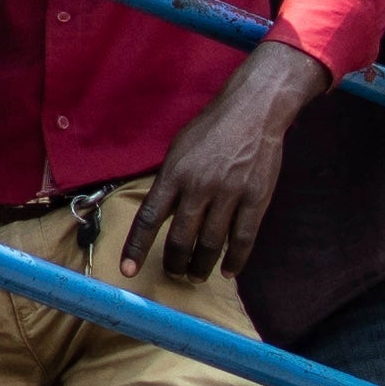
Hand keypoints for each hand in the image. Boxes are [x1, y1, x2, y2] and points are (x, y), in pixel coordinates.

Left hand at [141, 48, 313, 282]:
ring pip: (211, 244)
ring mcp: (230, 193)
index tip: (128, 270)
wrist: (253, 111)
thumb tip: (159, 216)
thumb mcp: (179, 150)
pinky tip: (228, 271)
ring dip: (201, 266)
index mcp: (174, 173)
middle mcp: (199, 186)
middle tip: (174, 272)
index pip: (149, 218)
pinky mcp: (256, 198)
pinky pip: (243, 238)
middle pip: (181, 238)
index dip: (137, 247)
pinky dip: (235, 259)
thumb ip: (169, 183)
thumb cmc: (212, 130)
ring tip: (195, 275)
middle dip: (174, 263)